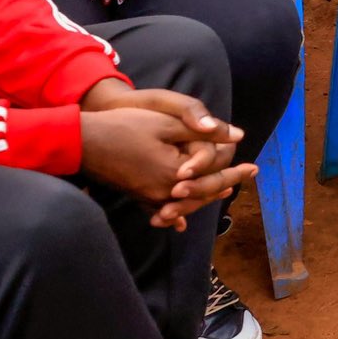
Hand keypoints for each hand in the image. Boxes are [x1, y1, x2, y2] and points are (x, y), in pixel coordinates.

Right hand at [78, 79, 252, 228]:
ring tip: (225, 188)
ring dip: (205, 196)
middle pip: (201, 193)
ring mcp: (147, 196)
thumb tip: (238, 136)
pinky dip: (178, 207)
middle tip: (248, 175)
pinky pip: (163, 205)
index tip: (255, 168)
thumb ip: (204, 132)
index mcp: (174, 174)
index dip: (235, 172)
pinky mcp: (135, 194)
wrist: (82, 141)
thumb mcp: (168, 123)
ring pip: (184, 202)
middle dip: (225, 183)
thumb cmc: (125, 126)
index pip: (213, 177)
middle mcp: (162, 191)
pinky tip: (183, 214)